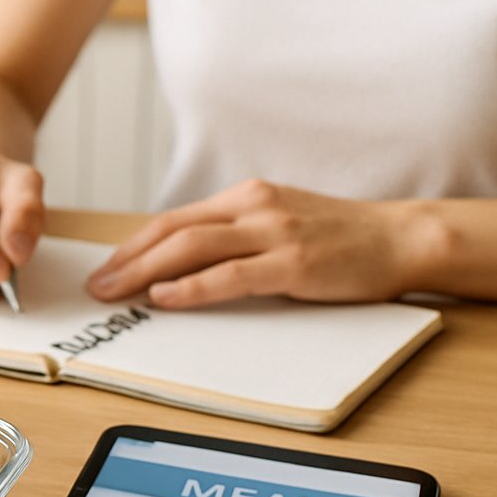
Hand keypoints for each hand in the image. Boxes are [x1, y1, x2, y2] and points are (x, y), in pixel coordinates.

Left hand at [87, 179, 424, 307]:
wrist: (400, 238)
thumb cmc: (339, 238)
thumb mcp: (278, 224)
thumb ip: (236, 236)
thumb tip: (182, 265)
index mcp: (246, 197)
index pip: (173, 220)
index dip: (132, 246)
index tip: (106, 268)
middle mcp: (254, 207)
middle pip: (172, 232)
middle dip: (127, 260)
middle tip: (96, 286)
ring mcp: (274, 232)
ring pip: (191, 248)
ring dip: (145, 273)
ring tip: (116, 293)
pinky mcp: (293, 262)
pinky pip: (229, 274)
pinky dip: (191, 288)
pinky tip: (164, 299)